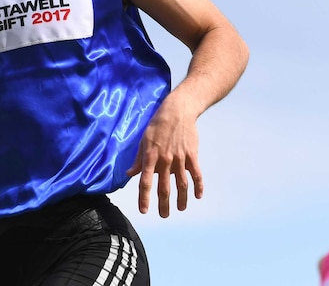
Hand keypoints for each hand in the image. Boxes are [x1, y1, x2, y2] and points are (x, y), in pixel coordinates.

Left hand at [126, 95, 202, 216]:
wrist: (177, 111)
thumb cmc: (157, 125)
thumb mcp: (143, 140)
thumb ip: (138, 159)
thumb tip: (130, 174)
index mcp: (151, 157)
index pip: (146, 182)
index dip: (144, 198)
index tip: (144, 211)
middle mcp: (165, 160)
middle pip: (164, 188)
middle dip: (163, 204)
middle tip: (164, 215)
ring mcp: (180, 159)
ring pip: (181, 185)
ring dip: (181, 199)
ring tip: (180, 209)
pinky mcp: (192, 155)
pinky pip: (196, 174)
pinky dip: (198, 186)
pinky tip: (197, 196)